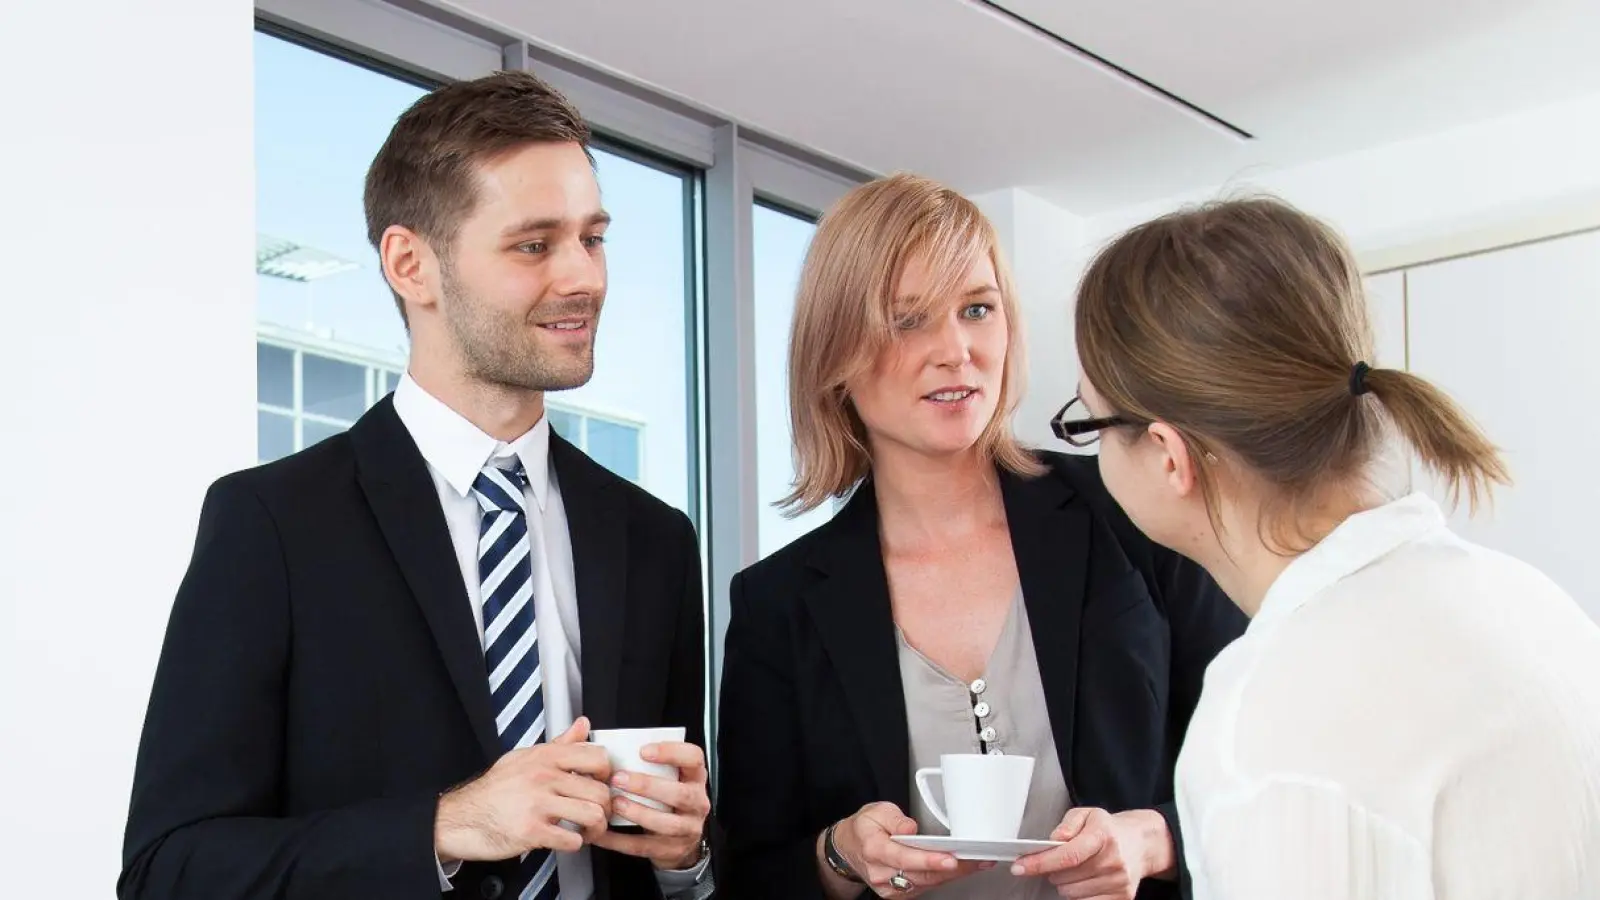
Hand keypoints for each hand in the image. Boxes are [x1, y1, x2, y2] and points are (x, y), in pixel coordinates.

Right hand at [434, 717, 612, 862]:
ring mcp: (537, 804)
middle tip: (598, 813)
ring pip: (591, 815)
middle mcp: (543, 777)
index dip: (606, 774)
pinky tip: (567, 840)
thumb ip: (559, 744)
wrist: (461, 818)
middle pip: (599, 791)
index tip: (601, 783)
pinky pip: (571, 840)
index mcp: (545, 757)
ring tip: (587, 830)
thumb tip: (582, 725)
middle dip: (605, 808)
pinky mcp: (531, 831)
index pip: (596, 757)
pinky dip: (575, 844)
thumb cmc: (493, 790)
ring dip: (595, 828)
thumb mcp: (525, 758)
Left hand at [590, 740, 711, 870]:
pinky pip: (645, 846)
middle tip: (618, 778)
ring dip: (639, 812)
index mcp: (695, 777)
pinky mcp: (672, 850)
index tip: (643, 751)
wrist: (682, 839)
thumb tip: (611, 747)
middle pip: (680, 794)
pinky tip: (602, 833)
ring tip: (615, 804)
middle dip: (647, 786)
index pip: (693, 758)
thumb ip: (650, 764)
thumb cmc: (667, 798)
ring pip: (668, 823)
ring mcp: (688, 829)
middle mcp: (697, 802)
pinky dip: (620, 840)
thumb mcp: (669, 777)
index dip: (671, 752)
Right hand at [826, 802, 988, 896]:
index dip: (929, 859)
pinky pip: (925, 887)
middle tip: (976, 859)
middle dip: (952, 868)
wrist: (849, 848)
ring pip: (926, 882)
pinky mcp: (898, 893)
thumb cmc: (865, 828)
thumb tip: (911, 828)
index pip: (904, 857)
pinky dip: (943, 877)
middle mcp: (881, 872)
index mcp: (873, 849)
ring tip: (976, 862)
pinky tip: (960, 869)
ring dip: (953, 874)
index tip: (950, 858)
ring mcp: (889, 887)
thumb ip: (894, 819)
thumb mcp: (876, 811)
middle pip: (920, 874)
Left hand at [1011, 807, 1174, 898]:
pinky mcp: (1122, 897)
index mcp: (1102, 835)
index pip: (1067, 855)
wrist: (1141, 844)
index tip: (1020, 867)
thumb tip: (1053, 840)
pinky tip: (1084, 881)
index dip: (1039, 863)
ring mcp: (1119, 881)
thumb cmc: (1109, 829)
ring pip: (1072, 893)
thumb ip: (1067, 824)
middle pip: (1065, 877)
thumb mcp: (1087, 814)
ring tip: (1076, 870)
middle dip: (1053, 871)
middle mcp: (1113, 860)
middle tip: (1060, 861)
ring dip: (1065, 884)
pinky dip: (1078, 894)